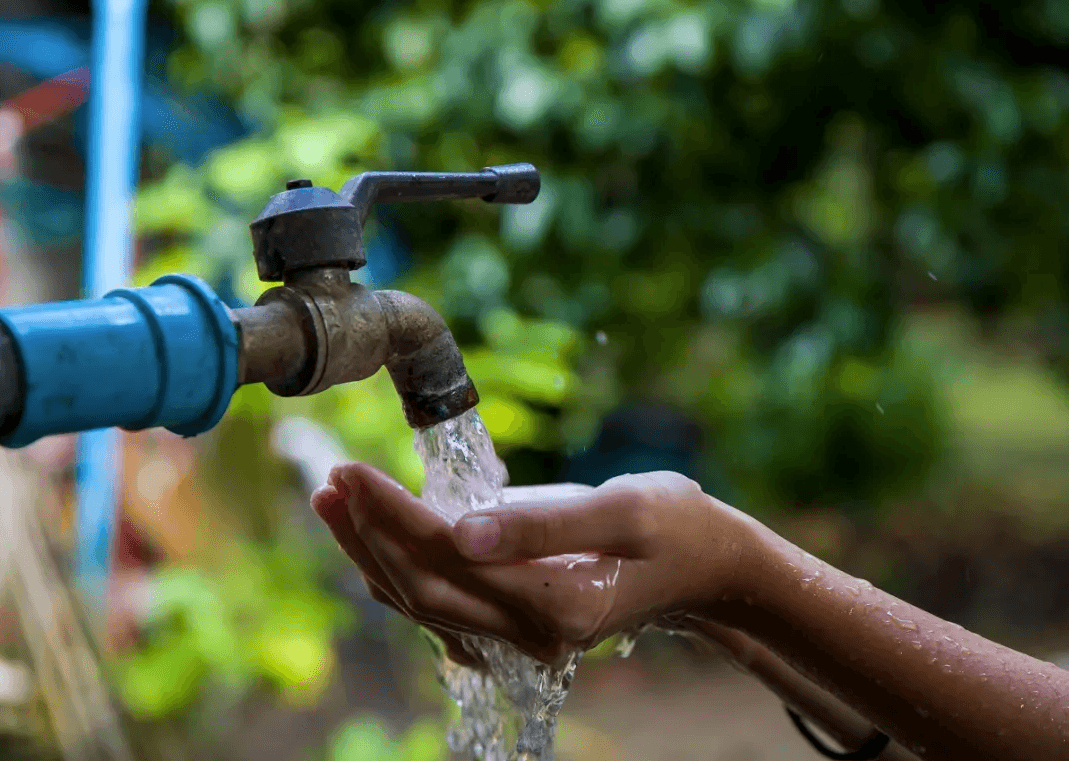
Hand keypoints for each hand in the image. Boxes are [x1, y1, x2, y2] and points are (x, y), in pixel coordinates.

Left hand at [311, 463, 761, 665]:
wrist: (707, 569)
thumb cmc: (675, 526)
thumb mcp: (626, 509)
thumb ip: (544, 522)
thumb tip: (461, 527)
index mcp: (554, 601)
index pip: (448, 557)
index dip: (391, 516)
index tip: (350, 471)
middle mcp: (530, 631)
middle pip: (420, 588)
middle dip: (367, 535)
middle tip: (330, 481)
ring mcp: (521, 635)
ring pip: (422, 600)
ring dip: (372, 551)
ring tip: (333, 499)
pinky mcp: (516, 622)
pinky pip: (440, 600)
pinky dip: (399, 565)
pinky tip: (375, 531)